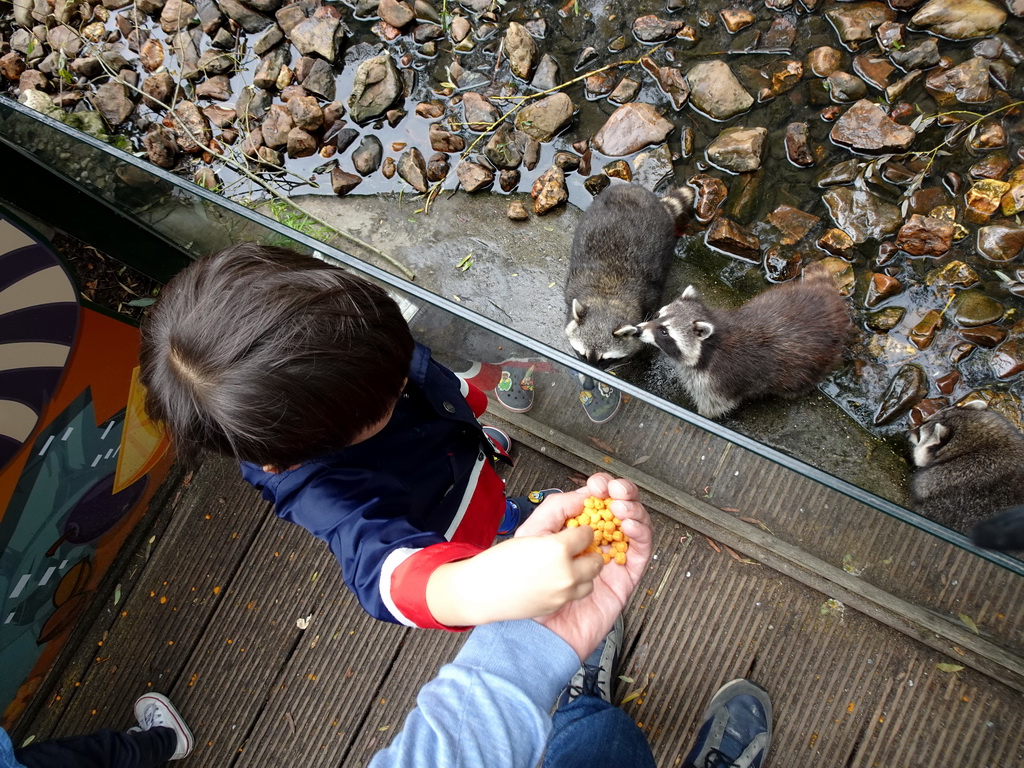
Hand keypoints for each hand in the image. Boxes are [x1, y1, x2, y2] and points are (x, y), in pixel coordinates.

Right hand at [425, 519, 603, 626]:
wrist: (482, 592)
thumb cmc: (500, 561)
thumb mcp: (529, 529)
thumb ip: (557, 513)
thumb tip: (580, 500)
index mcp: (558, 549)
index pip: (588, 534)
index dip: (580, 530)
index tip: (574, 531)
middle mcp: (566, 573)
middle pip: (597, 559)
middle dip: (587, 552)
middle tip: (574, 549)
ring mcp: (564, 594)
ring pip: (591, 579)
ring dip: (583, 571)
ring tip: (566, 566)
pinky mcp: (560, 607)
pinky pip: (578, 594)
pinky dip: (573, 586)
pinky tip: (557, 580)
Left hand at [518, 473, 652, 659]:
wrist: (538, 628)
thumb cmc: (531, 587)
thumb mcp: (534, 537)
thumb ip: (555, 510)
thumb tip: (582, 496)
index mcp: (577, 529)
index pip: (597, 501)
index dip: (602, 487)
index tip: (597, 483)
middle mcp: (598, 541)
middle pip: (622, 509)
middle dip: (623, 493)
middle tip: (616, 490)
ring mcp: (614, 558)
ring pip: (636, 526)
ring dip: (634, 510)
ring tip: (622, 506)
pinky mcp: (626, 577)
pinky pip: (641, 552)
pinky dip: (641, 534)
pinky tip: (630, 525)